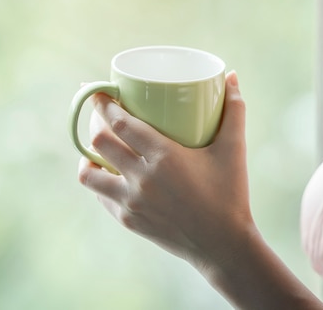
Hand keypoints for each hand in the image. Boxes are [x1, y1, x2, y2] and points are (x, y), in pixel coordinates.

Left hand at [77, 71, 255, 269]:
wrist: (223, 246)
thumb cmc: (231, 194)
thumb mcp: (234, 150)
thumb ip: (234, 110)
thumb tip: (231, 75)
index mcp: (164, 157)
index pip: (120, 122)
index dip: (104, 103)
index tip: (97, 89)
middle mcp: (142, 179)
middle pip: (99, 141)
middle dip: (95, 121)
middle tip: (101, 113)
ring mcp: (132, 202)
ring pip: (89, 174)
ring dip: (88, 156)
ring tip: (98, 146)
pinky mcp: (128, 220)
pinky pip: (100, 196)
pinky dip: (99, 181)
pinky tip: (106, 174)